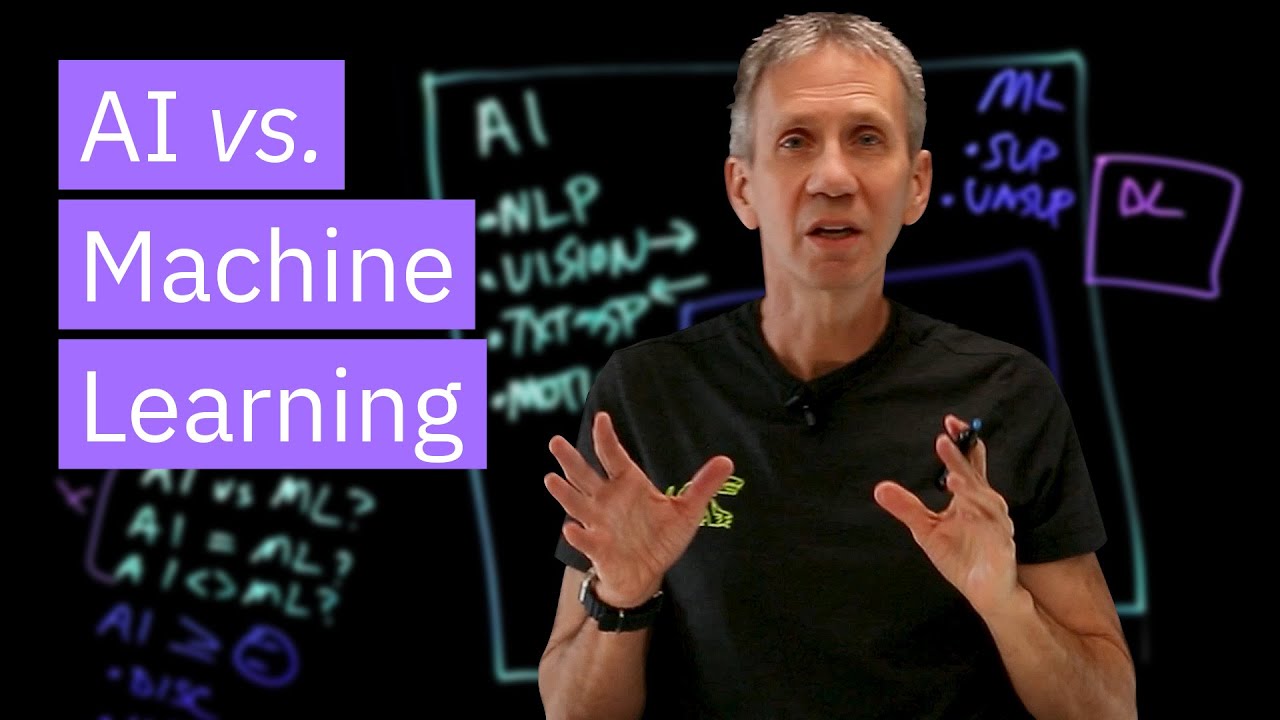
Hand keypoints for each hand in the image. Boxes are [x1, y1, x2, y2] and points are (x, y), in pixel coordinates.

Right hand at [544, 411, 734, 608]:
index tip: (602, 418)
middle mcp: (607, 500)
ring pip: (577, 504)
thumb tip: (728, 461)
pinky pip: (587, 540)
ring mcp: (599, 523)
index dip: (606, 438)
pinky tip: (571, 529)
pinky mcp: (599, 548)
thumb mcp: (686, 511)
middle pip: (585, 475)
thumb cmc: (660, 537)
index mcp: (627, 484)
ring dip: (564, 493)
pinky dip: (578, 535)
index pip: (613, 456)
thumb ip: (702, 486)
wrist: (646, 574)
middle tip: (555, 441)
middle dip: (570, 459)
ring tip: (551, 479)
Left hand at [872, 414, 1017, 617]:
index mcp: (970, 497)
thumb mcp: (926, 530)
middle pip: (974, 476)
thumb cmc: (960, 557)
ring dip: (970, 487)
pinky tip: (969, 507)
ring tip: (953, 476)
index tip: (949, 422)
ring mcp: (996, 524)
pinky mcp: (1002, 544)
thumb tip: (880, 487)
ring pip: (986, 499)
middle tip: (943, 440)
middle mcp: (985, 505)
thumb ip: (907, 508)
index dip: (962, 444)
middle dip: (960, 458)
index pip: (968, 464)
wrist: (985, 592)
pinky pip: (994, 527)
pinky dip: (983, 516)